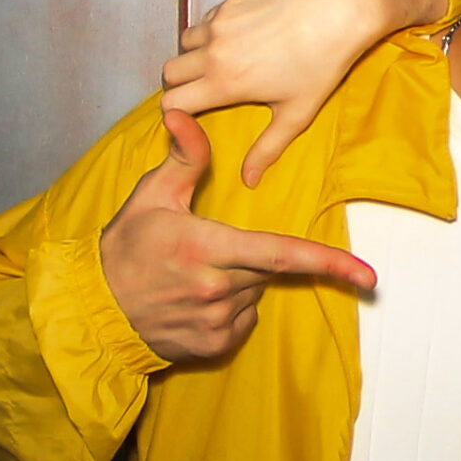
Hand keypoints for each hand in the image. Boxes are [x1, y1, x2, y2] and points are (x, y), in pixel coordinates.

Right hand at [99, 109, 375, 361]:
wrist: (92, 311)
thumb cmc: (123, 250)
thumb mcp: (150, 198)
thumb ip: (183, 159)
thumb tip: (182, 114)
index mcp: (206, 248)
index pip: (282, 255)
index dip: (330, 263)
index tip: (368, 275)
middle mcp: (216, 289)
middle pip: (268, 269)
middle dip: (251, 256)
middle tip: (211, 250)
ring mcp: (216, 321)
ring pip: (255, 295)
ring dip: (239, 282)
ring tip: (193, 275)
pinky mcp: (213, 346)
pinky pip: (242, 321)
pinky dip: (230, 308)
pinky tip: (195, 300)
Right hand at [160, 0, 440, 186]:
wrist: (340, 9)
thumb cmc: (323, 63)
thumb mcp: (296, 113)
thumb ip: (267, 148)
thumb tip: (248, 181)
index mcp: (225, 82)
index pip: (171, 103)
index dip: (178, 112)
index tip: (193, 114)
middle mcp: (214, 51)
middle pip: (169, 73)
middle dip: (181, 85)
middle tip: (203, 91)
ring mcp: (220, 23)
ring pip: (184, 44)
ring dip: (194, 56)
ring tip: (220, 65)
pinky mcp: (230, 2)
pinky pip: (204, 21)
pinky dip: (211, 33)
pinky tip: (238, 40)